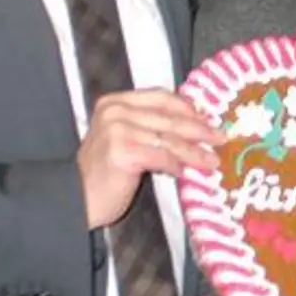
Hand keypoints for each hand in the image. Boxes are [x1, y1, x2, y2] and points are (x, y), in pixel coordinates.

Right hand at [77, 88, 223, 228]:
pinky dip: (176, 165)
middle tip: (221, 138)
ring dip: (194, 151)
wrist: (74, 198)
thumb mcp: (125, 139)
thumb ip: (150, 128)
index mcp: (115, 102)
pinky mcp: (122, 151)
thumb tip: (195, 126)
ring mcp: (117, 129)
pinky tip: (184, 173)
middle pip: (168, 117)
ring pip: (169, 137)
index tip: (210, 118)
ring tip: (212, 161)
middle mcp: (115, 111)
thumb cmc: (104, 173)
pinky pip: (161, 156)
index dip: (188, 108)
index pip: (161, 97)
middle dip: (199, 129)